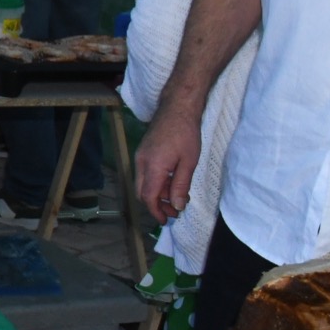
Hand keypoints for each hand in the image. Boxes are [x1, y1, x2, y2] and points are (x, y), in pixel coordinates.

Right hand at [136, 106, 202, 224]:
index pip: (149, 197)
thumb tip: (178, 206)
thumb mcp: (188, 163)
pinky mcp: (143, 152)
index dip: (156, 211)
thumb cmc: (186, 134)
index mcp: (153, 167)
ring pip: (143, 183)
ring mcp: (140, 156)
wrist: (177, 108)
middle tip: (174, 212)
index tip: (166, 220)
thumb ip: (181, 186)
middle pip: (142, 192)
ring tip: (177, 198)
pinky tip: (171, 182)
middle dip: (156, 205)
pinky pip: (145, 173)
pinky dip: (156, 182)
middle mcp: (141, 163)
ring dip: (157, 194)